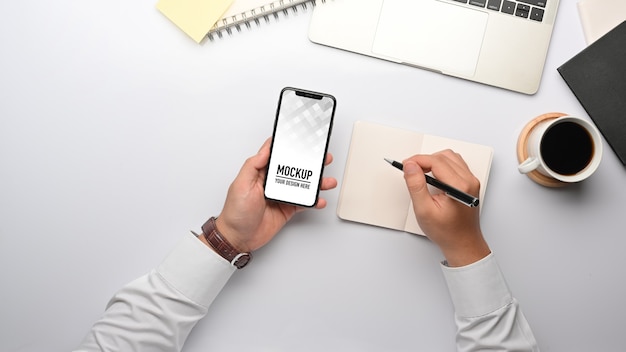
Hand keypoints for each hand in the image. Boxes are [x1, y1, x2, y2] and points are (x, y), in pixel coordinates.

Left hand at [210, 138, 337, 252]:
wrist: (238, 238)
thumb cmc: (235, 213)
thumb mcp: (241, 185)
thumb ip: (253, 165)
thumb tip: (266, 149)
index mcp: (260, 173)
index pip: (276, 155)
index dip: (289, 146)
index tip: (301, 140)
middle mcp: (272, 183)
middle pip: (294, 169)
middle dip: (309, 163)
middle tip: (322, 158)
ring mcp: (281, 196)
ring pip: (302, 185)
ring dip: (316, 182)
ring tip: (327, 181)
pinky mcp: (286, 209)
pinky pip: (303, 202)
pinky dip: (313, 201)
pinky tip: (319, 200)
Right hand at [402, 150, 489, 266]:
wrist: (463, 243)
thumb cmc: (446, 232)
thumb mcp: (424, 210)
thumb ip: (416, 185)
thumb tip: (410, 166)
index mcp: (460, 187)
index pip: (436, 161)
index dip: (418, 160)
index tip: (405, 164)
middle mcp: (469, 181)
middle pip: (443, 156)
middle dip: (424, 160)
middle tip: (410, 170)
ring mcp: (471, 181)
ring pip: (450, 157)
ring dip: (433, 161)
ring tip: (420, 173)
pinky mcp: (469, 183)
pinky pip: (455, 164)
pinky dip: (441, 165)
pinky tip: (432, 176)